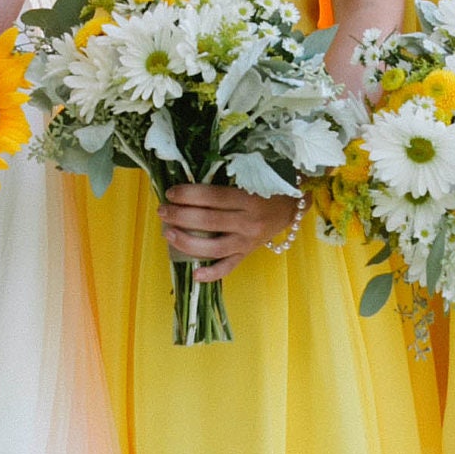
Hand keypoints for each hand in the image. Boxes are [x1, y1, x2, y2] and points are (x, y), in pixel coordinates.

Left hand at [160, 181, 295, 282]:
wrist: (292, 207)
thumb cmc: (266, 188)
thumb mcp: (250, 179)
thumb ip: (223, 182)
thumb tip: (188, 185)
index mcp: (249, 199)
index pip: (213, 197)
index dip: (189, 195)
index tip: (171, 192)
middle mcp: (248, 222)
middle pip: (209, 221)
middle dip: (180, 216)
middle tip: (162, 211)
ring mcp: (248, 242)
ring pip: (214, 247)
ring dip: (187, 242)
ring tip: (167, 233)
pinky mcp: (247, 254)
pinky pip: (228, 267)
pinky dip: (212, 273)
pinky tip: (194, 274)